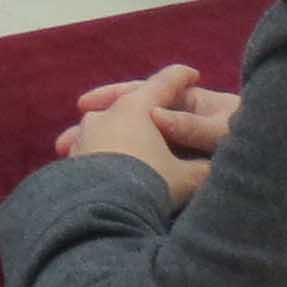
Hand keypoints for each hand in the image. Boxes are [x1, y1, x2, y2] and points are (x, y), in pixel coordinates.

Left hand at [58, 67, 229, 208]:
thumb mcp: (185, 177)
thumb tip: (214, 166)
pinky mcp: (72, 157)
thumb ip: (202, 166)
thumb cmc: (149, 184)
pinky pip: (88, 146)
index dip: (181, 78)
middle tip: (157, 107)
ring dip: (116, 128)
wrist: (102, 212)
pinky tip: (101, 163)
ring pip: (102, 123)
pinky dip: (100, 149)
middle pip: (128, 100)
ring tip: (124, 138)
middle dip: (144, 104)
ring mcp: (85, 133)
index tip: (192, 74)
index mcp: (137, 107)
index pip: (164, 83)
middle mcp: (106, 113)